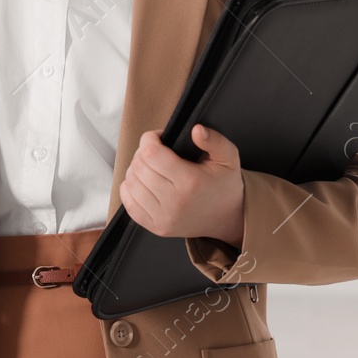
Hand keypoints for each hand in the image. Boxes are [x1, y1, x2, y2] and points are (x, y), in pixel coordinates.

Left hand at [119, 124, 244, 248]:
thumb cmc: (224, 184)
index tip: (157, 137)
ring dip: (135, 170)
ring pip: (131, 183)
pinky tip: (143, 183)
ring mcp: (164, 218)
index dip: (149, 139)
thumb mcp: (228, 158)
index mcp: (190, 182)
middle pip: (139, 167)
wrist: (228, 218)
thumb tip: (196, 129)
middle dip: (142, 152)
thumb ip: (214, 140)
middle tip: (155, 151)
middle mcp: (175, 202)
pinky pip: (128, 204)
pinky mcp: (156, 228)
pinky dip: (129, 189)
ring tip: (150, 166)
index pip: (151, 154)